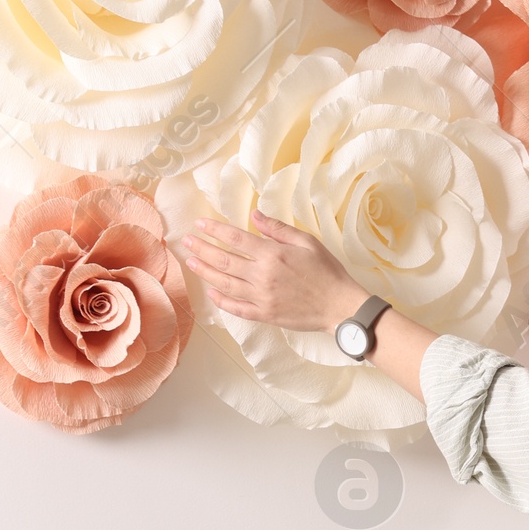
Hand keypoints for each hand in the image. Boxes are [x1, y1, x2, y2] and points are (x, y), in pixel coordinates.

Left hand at [182, 210, 360, 332]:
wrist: (340, 306)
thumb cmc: (328, 272)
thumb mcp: (307, 242)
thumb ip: (278, 229)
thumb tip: (255, 215)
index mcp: (273, 254)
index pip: (235, 239)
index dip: (214, 230)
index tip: (200, 224)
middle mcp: (263, 276)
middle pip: (224, 260)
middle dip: (202, 249)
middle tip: (187, 242)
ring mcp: (262, 297)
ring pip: (225, 284)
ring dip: (206, 272)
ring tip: (192, 263)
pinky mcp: (265, 314)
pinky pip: (237, 308)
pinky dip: (222, 301)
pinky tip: (211, 292)